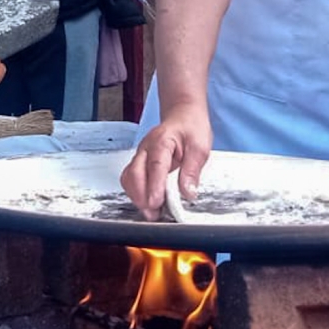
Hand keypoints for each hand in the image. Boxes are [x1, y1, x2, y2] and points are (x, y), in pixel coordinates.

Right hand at [120, 102, 211, 220]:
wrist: (182, 114)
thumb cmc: (190, 127)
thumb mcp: (200, 147)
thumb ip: (192, 170)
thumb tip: (188, 193)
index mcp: (161, 141)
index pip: (155, 165)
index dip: (154, 186)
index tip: (156, 202)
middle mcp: (146, 148)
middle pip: (135, 173)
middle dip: (142, 196)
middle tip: (154, 214)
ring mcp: (140, 154)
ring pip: (129, 177)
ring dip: (137, 196)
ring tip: (151, 212)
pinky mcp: (140, 162)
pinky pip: (131, 178)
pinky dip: (136, 192)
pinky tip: (147, 202)